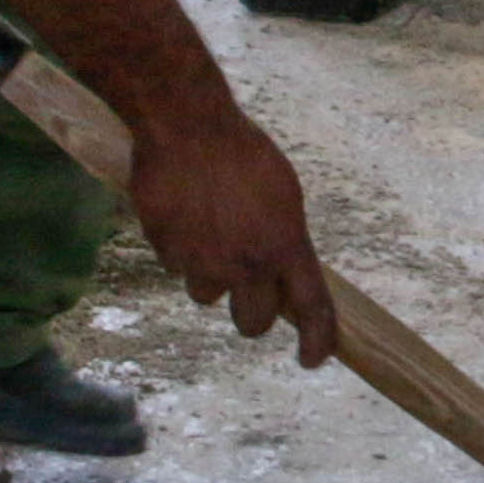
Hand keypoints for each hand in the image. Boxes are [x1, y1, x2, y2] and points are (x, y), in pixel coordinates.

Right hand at [128, 97, 336, 361]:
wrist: (185, 124)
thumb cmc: (241, 151)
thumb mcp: (282, 193)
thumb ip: (284, 240)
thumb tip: (282, 271)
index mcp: (285, 245)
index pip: (311, 308)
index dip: (316, 341)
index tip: (311, 358)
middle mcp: (246, 263)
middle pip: (252, 324)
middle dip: (250, 313)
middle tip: (247, 293)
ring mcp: (202, 261)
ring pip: (207, 294)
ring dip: (209, 274)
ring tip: (208, 230)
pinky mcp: (167, 251)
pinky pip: (176, 265)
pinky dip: (180, 249)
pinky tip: (184, 215)